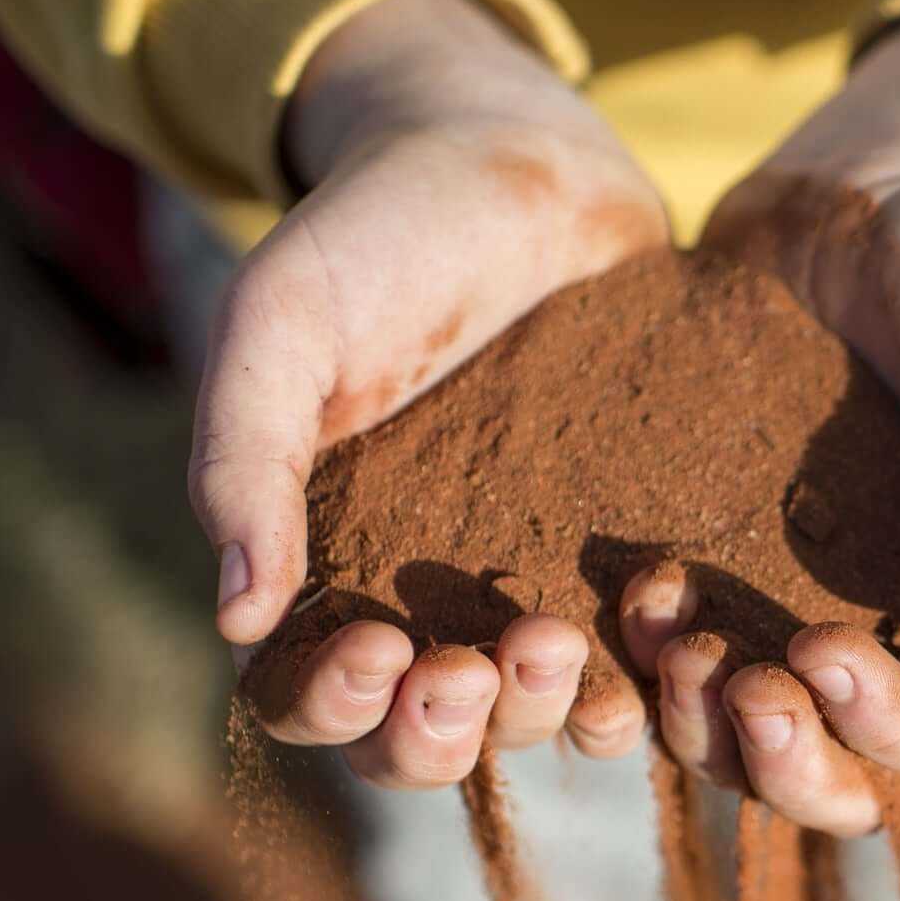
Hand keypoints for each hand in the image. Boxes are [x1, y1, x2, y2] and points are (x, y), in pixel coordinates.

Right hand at [198, 0, 668, 787]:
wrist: (513, 160)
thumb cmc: (372, 237)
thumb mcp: (281, 327)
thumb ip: (243, 460)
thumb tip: (235, 616)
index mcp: (323, 571)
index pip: (311, 701)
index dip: (338, 707)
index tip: (376, 650)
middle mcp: (428, 604)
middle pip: (428, 740)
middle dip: (448, 730)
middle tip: (477, 665)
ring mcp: (536, 585)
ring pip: (537, 714)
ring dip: (547, 711)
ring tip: (560, 640)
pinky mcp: (628, 554)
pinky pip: (643, 647)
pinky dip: (651, 666)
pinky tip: (665, 633)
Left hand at [673, 6, 899, 833]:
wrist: (865, 194)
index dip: (892, 732)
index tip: (823, 650)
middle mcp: (883, 642)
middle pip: (839, 783)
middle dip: (784, 763)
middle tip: (738, 684)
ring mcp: (780, 613)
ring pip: (736, 747)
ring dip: (698, 724)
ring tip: (667, 634)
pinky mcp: (698, 567)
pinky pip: (658, 665)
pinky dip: (637, 662)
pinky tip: (627, 592)